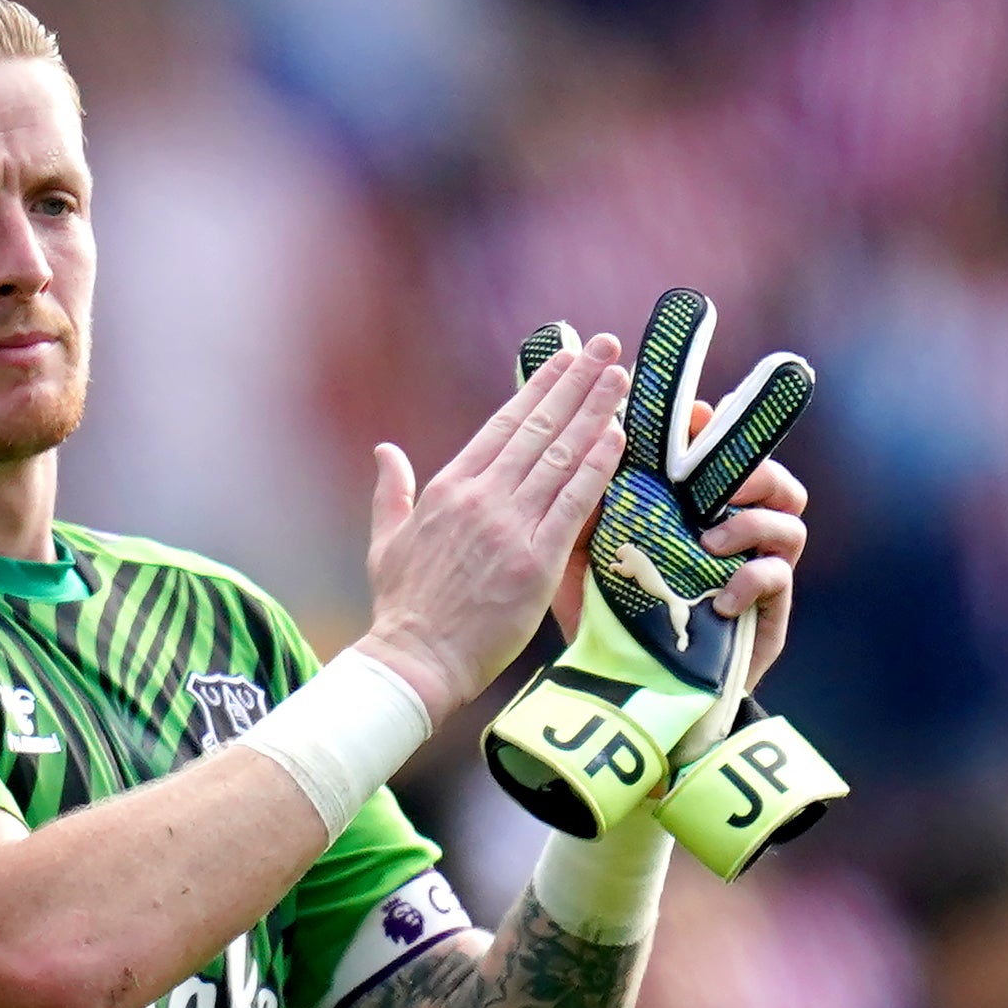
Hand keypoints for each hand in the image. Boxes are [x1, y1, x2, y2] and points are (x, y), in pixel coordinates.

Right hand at [357, 337, 628, 719]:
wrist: (414, 661)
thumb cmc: (401, 608)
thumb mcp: (385, 540)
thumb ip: (391, 491)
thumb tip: (385, 451)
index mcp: (447, 488)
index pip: (503, 424)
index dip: (539, 387)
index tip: (565, 356)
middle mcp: (480, 497)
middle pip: (538, 427)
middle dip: (576, 382)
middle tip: (609, 346)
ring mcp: (509, 527)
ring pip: (560, 456)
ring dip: (595, 412)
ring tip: (621, 377)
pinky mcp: (534, 561)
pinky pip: (573, 504)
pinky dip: (597, 467)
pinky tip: (618, 437)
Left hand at [487, 290, 842, 869]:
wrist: (634, 694)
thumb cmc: (608, 612)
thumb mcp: (581, 552)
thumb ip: (576, 498)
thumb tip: (554, 438)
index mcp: (686, 501)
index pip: (708, 447)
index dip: (706, 424)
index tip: (688, 414)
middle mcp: (727, 524)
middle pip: (762, 469)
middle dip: (747, 462)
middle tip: (716, 473)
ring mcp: (754, 565)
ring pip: (787, 516)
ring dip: (752, 521)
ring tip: (712, 543)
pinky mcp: (768, 611)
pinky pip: (779, 579)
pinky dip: (753, 580)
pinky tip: (719, 597)